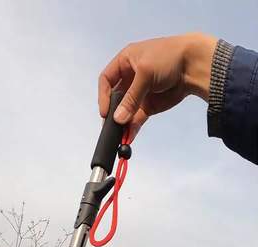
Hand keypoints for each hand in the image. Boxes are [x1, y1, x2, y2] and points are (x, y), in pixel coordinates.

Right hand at [98, 32, 217, 139]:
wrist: (194, 65)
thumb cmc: (169, 57)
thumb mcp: (145, 73)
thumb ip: (131, 98)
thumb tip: (118, 119)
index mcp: (125, 62)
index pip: (106, 80)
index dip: (103, 96)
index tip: (105, 112)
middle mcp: (130, 78)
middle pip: (114, 98)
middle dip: (112, 113)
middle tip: (110, 127)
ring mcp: (139, 93)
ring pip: (125, 111)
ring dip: (121, 123)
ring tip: (118, 136)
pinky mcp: (148, 106)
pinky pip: (136, 119)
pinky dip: (132, 128)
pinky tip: (129, 136)